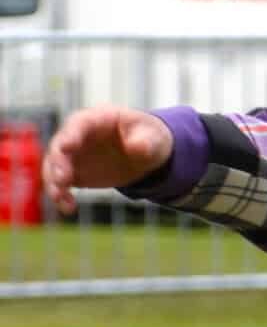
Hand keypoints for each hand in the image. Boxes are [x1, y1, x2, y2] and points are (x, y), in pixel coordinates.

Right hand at [42, 106, 173, 215]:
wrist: (147, 152)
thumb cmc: (148, 136)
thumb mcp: (153, 137)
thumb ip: (144, 141)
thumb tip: (135, 147)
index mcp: (97, 119)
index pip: (78, 124)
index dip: (70, 135)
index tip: (65, 147)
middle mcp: (78, 135)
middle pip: (59, 146)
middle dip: (57, 163)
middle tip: (62, 180)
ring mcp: (73, 154)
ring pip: (54, 167)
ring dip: (54, 183)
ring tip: (62, 198)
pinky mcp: (74, 172)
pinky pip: (61, 184)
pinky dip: (61, 195)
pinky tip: (68, 207)